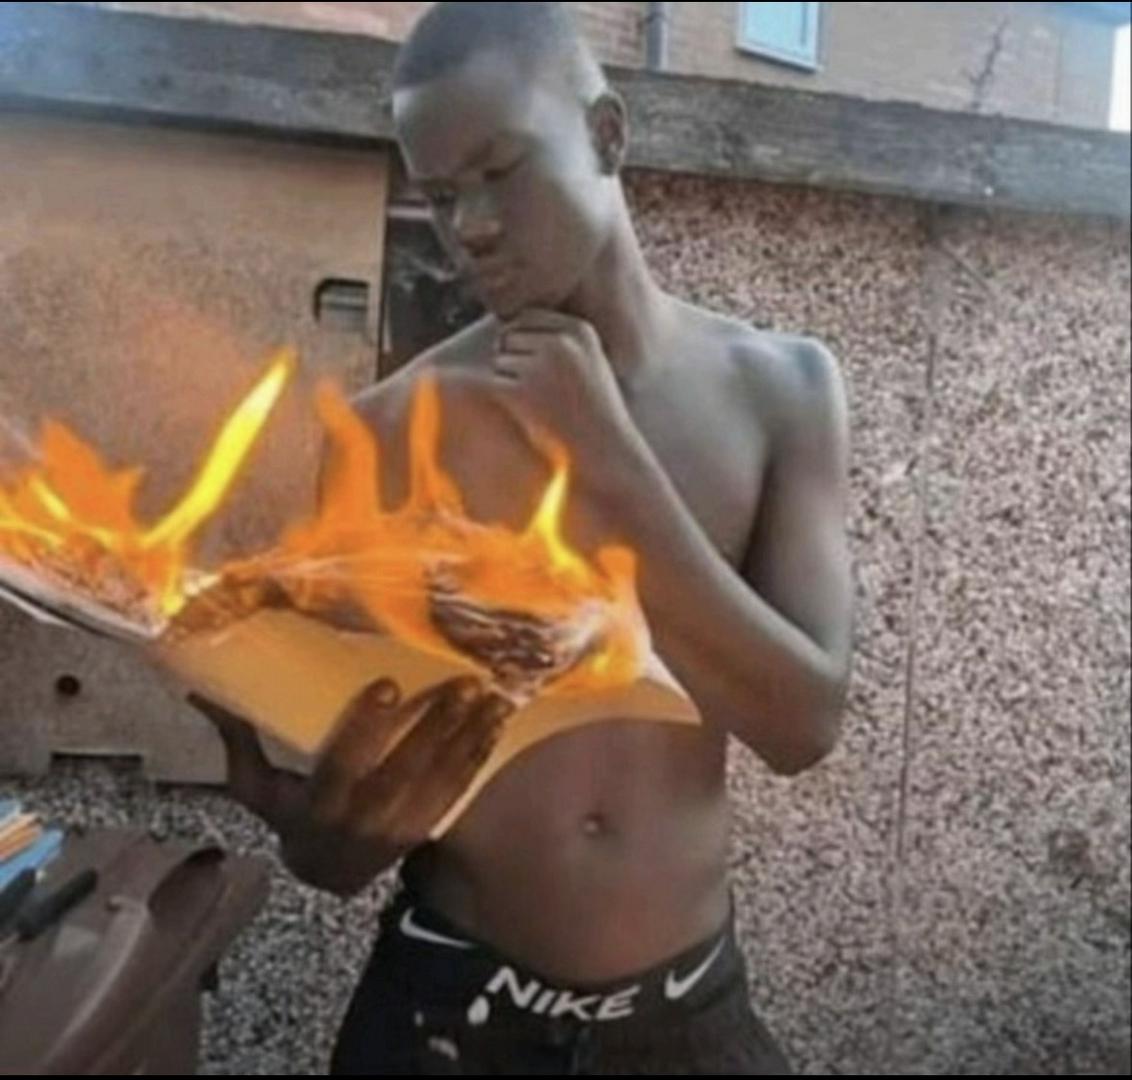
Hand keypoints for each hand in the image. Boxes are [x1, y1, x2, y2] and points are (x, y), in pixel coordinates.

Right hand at [189, 676, 512, 891]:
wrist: (328, 872)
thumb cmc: (289, 815)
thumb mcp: (256, 787)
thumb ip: (237, 740)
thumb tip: (199, 692)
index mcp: (317, 809)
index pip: (342, 768)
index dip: (365, 728)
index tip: (388, 684)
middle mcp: (361, 824)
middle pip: (402, 775)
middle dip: (435, 728)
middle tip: (462, 685)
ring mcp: (398, 830)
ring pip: (438, 783)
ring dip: (467, 738)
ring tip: (490, 698)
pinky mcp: (425, 828)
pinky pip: (456, 793)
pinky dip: (478, 756)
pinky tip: (495, 724)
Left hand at [491, 310, 636, 467]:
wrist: (605, 452)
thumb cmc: (593, 411)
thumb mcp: (589, 362)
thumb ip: (559, 338)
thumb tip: (505, 330)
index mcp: (579, 330)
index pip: (527, 317)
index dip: (526, 343)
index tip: (544, 370)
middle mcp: (560, 342)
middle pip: (509, 335)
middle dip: (516, 359)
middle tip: (540, 390)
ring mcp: (540, 366)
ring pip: (500, 360)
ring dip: (511, 381)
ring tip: (540, 403)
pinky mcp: (521, 391)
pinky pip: (495, 383)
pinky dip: (506, 400)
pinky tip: (531, 414)